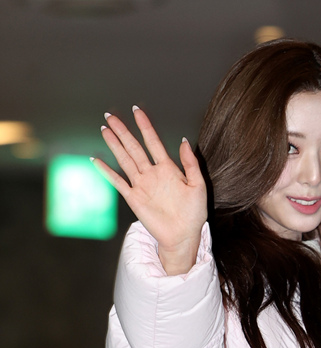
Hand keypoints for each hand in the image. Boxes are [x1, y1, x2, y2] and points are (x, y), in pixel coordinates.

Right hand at [92, 107, 206, 274]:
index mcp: (168, 169)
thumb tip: (184, 141)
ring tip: (105, 129)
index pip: (153, 142)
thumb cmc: (193, 214)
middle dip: (123, 131)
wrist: (183, 236)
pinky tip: (97, 160)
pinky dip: (106, 171)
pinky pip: (117, 181)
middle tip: (111, 116)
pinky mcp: (134, 198)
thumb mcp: (198, 186)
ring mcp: (141, 185)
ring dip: (114, 144)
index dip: (145, 126)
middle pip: (134, 147)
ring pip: (124, 159)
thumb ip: (191, 163)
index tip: (137, 111)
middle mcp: (152, 174)